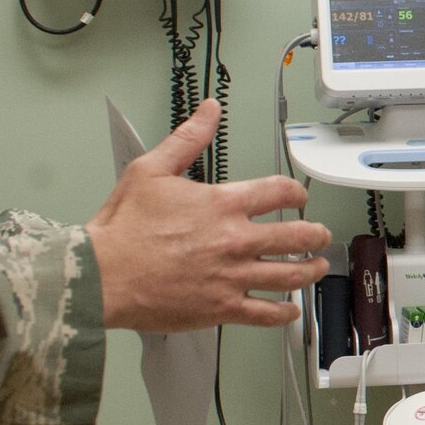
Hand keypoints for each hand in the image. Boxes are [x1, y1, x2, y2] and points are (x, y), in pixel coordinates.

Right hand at [86, 101, 330, 330]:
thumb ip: (187, 139)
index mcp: (223, 204)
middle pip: (297, 236)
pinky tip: (290, 311)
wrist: (102, 275)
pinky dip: (283, 313)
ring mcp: (232, 276)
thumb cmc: (123, 227)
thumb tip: (209, 111)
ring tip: (318, 267)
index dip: (296, 193)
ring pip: (290, 275)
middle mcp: (235, 240)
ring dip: (311, 271)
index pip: (279, 192)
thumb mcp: (150, 169)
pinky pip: (265, 313)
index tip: (299, 197)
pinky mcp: (222, 308)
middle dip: (316, 235)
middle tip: (321, 236)